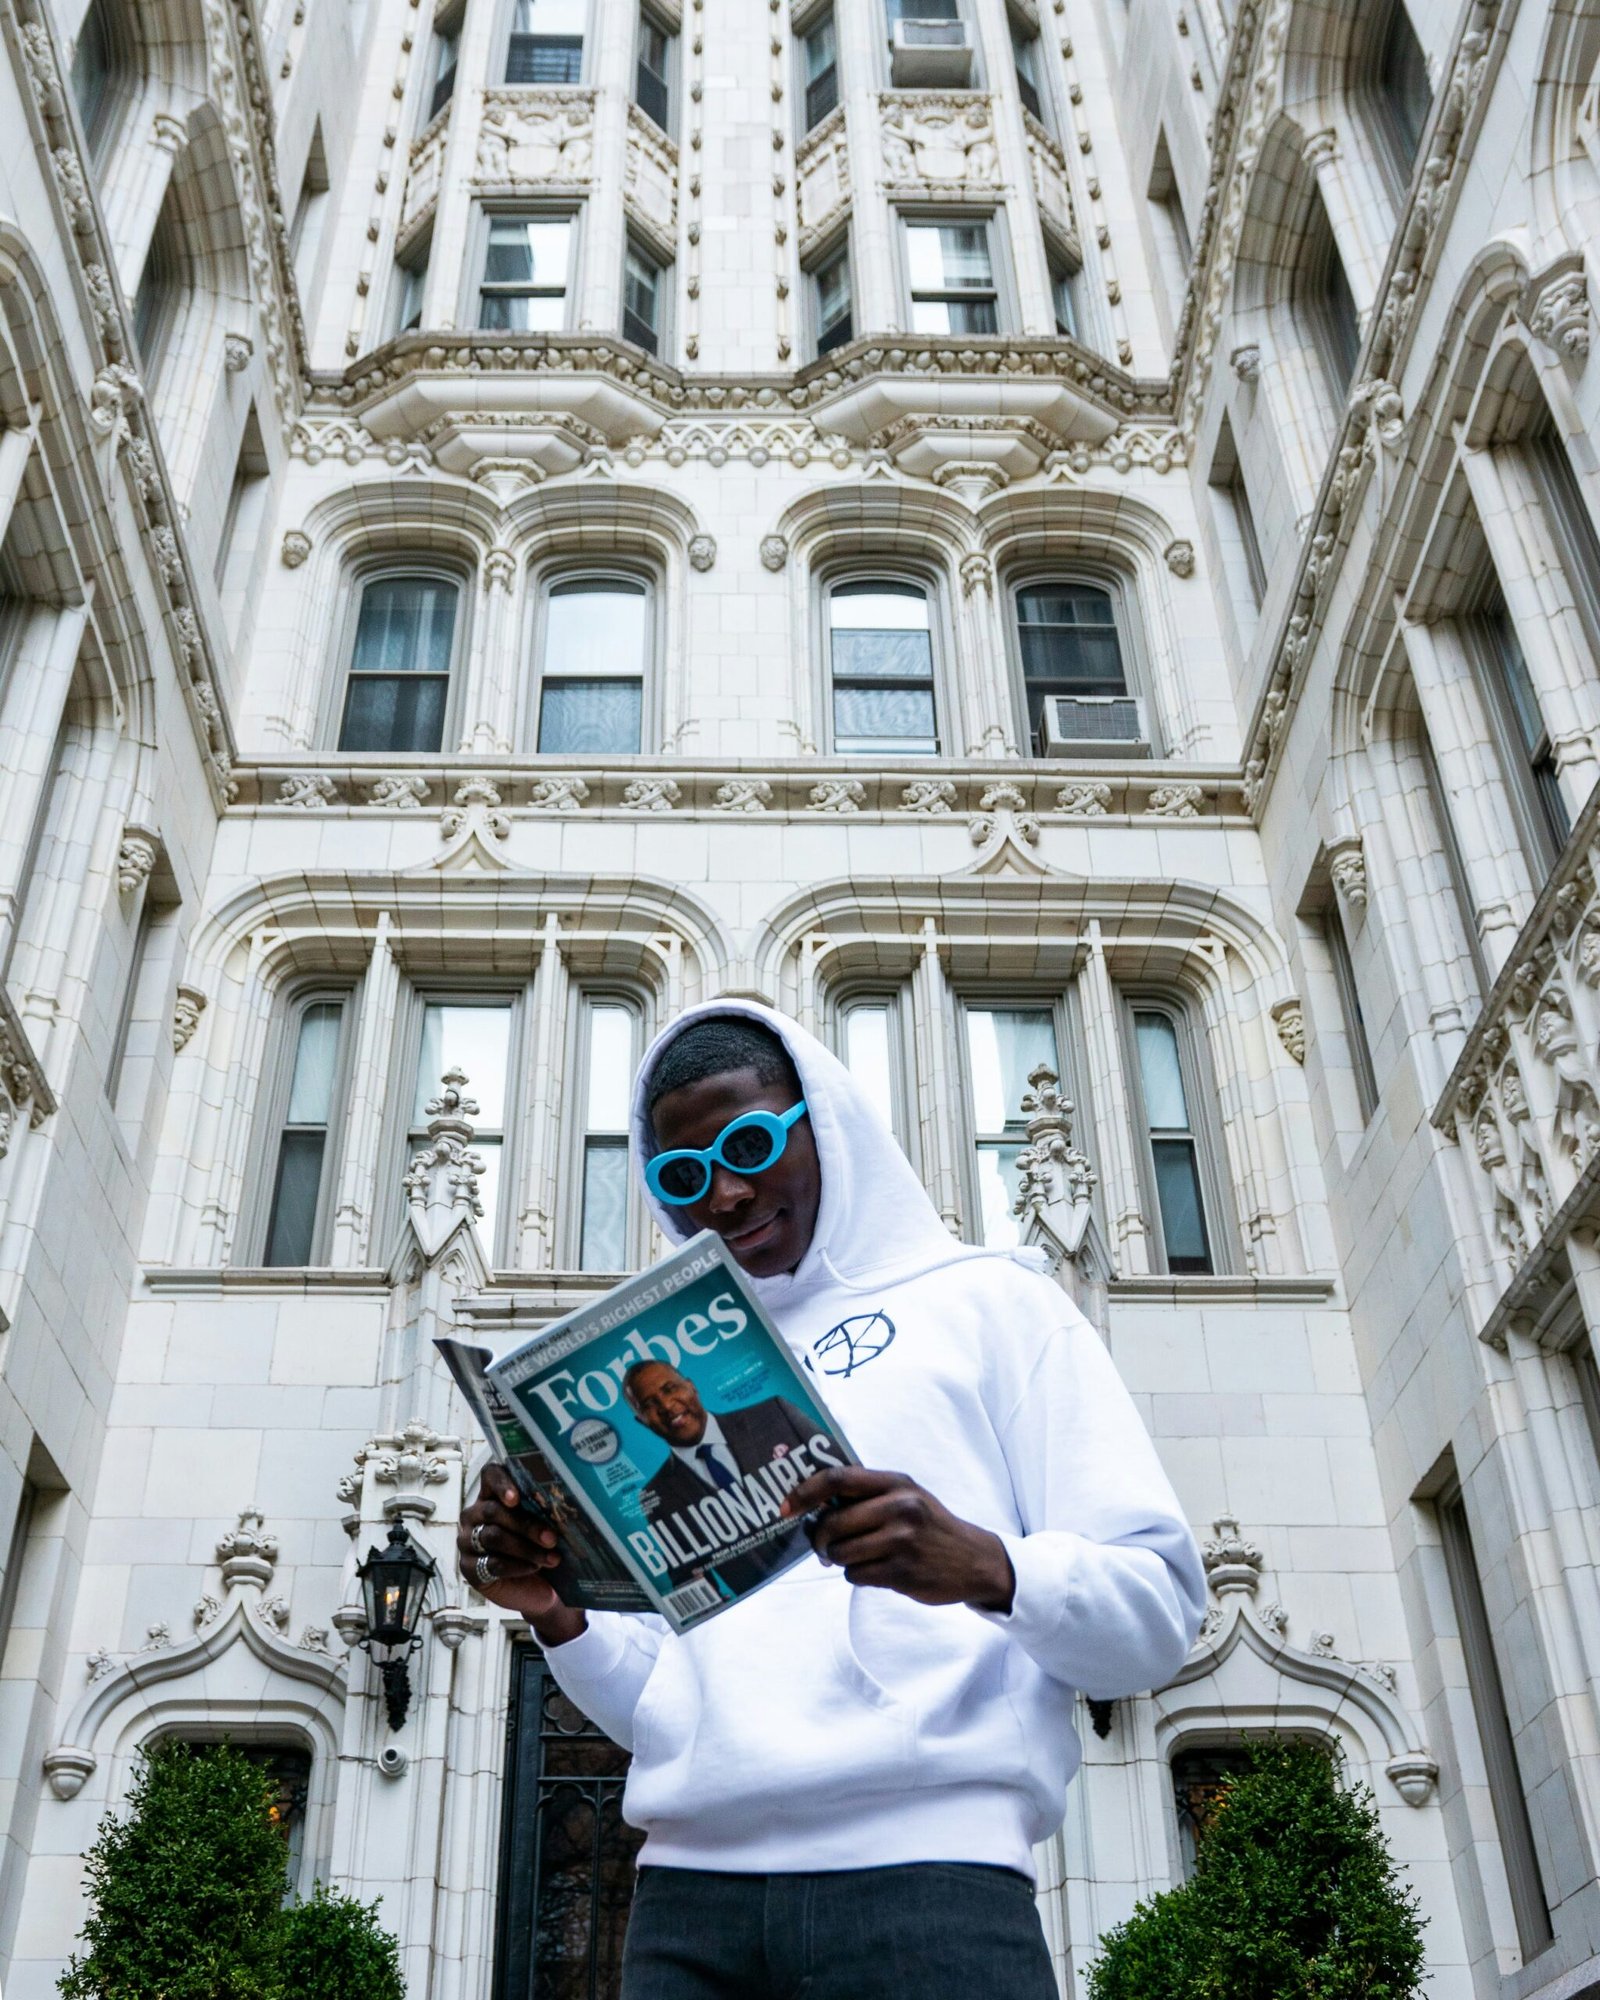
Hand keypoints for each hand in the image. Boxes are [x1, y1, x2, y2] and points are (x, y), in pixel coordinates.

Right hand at [457, 1468, 586, 1646]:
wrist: (536, 1586)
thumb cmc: (538, 1549)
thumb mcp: (542, 1526)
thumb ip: (543, 1511)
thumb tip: (561, 1505)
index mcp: (492, 1495)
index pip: (490, 1476)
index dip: (502, 1483)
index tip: (517, 1498)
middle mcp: (474, 1515)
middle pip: (493, 1511)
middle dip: (526, 1524)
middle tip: (552, 1537)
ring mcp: (467, 1541)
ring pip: (493, 1537)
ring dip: (526, 1548)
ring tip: (551, 1558)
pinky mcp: (468, 1568)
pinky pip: (492, 1563)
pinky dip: (517, 1566)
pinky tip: (534, 1568)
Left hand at [782, 1466, 1014, 1612]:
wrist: (974, 1560)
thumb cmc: (930, 1525)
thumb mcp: (907, 1496)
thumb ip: (868, 1494)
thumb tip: (815, 1503)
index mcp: (896, 1483)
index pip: (838, 1479)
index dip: (805, 1492)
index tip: (786, 1507)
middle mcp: (899, 1507)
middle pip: (832, 1523)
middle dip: (819, 1538)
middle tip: (822, 1544)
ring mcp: (901, 1541)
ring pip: (840, 1552)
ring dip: (839, 1559)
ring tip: (857, 1556)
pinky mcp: (902, 1572)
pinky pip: (856, 1575)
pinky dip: (858, 1575)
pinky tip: (877, 1569)